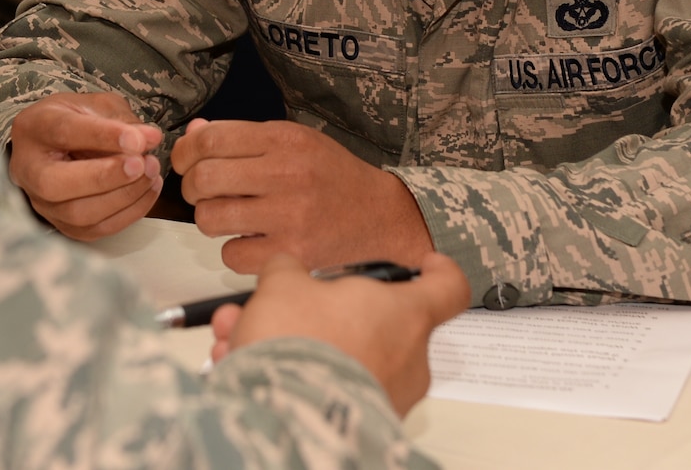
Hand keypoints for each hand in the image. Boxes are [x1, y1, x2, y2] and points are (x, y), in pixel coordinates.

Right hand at [8, 93, 163, 239]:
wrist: (58, 146)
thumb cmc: (77, 122)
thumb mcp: (96, 106)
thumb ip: (122, 120)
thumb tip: (150, 139)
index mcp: (35, 128)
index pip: (63, 132)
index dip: (102, 136)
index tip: (138, 140)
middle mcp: (29, 169)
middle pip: (55, 183)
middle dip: (105, 177)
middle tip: (141, 164)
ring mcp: (42, 202)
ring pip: (76, 213)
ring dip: (122, 196)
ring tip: (151, 174)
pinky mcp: (61, 225)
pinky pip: (95, 229)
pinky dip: (128, 213)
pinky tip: (147, 190)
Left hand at [174, 118, 434, 272]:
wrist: (381, 217)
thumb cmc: (331, 176)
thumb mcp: (293, 141)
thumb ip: (242, 137)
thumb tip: (192, 135)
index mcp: (284, 139)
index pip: (210, 139)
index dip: (185, 152)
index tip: (185, 162)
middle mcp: (286, 174)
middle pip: (204, 179)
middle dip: (193, 188)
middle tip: (204, 193)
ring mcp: (289, 217)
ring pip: (210, 219)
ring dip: (209, 219)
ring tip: (229, 216)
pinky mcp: (292, 253)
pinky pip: (231, 255)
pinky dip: (233, 249)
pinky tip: (251, 240)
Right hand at [208, 252, 469, 415]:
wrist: (289, 420)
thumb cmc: (302, 346)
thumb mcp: (283, 286)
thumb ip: (288, 272)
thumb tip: (284, 271)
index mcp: (405, 315)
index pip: (447, 287)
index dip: (437, 271)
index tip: (427, 265)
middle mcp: (408, 360)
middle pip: (378, 325)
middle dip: (326, 314)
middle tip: (285, 308)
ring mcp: (389, 397)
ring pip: (344, 357)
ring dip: (297, 345)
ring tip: (243, 338)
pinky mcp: (364, 426)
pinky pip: (329, 390)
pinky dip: (294, 377)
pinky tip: (246, 367)